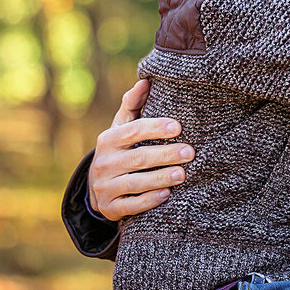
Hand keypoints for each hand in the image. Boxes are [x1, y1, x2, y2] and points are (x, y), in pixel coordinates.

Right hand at [87, 79, 193, 220]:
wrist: (99, 187)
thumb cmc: (121, 150)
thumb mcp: (121, 127)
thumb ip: (132, 106)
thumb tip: (145, 81)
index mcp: (108, 140)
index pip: (133, 131)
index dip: (155, 128)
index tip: (178, 127)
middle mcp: (104, 163)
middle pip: (138, 157)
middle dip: (166, 154)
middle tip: (190, 152)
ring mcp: (105, 187)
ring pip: (135, 182)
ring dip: (160, 178)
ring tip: (183, 174)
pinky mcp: (110, 208)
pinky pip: (131, 205)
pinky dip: (149, 200)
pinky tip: (167, 195)